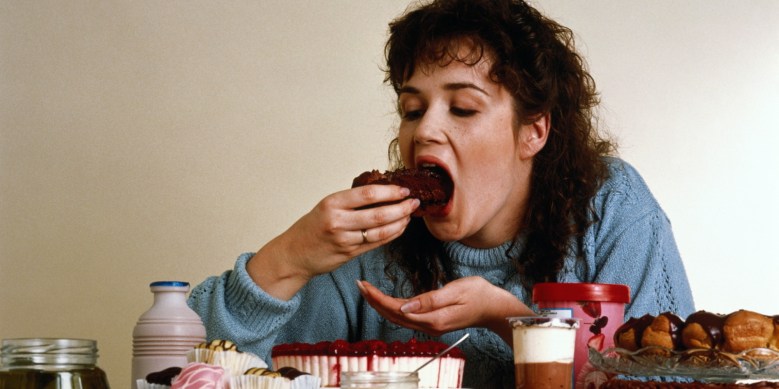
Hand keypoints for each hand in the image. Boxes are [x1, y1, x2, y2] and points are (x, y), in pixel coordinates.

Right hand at [248, 184, 419, 299]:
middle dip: (401, 207)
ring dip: (400, 222)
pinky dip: (392, 234)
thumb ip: (351, 201)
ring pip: (381, 231)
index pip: (368, 194)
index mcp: (332, 203)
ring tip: (410, 214)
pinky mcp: (350, 253)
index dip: (390, 192)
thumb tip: (384, 191)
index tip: (404, 190)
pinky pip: (377, 243)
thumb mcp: (327, 206)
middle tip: (414, 202)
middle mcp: (338, 221)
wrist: (294, 254)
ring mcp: (344, 239)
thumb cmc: (312, 227)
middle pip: (379, 214)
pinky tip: (400, 227)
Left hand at [357, 276, 534, 342]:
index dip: (378, 298)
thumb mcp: (456, 291)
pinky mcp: (433, 321)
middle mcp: (428, 325)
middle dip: (374, 301)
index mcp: (432, 318)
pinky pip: (407, 316)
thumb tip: (406, 307)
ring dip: (380, 304)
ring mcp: (430, 325)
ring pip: (398, 316)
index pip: (397, 309)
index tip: (364, 286)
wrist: (496, 308)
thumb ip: (430, 300)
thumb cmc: (479, 295)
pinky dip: (392, 307)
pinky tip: (386, 300)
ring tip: (367, 291)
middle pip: (393, 315)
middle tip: (359, 285)